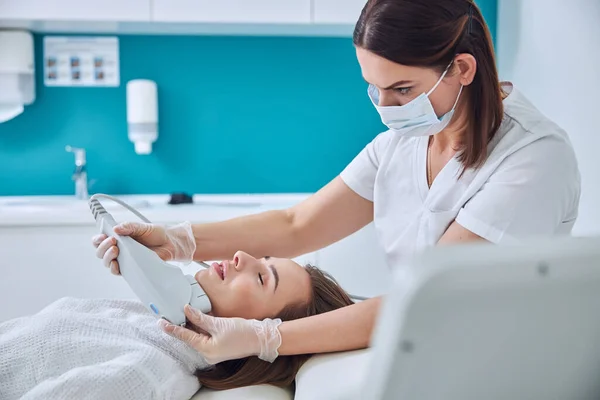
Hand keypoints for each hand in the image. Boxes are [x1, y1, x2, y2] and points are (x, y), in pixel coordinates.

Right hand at [91, 221, 195, 274]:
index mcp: (118, 237)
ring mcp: (123, 259)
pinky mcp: (130, 268)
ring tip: (116, 250)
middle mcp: (118, 249)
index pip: (100, 239)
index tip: (102, 236)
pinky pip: (118, 272)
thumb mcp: (142, 227)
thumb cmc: (156, 234)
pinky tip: (117, 265)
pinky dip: (114, 269)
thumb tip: (116, 229)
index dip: (98, 239)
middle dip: (103, 247)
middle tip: (112, 242)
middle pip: (100, 252)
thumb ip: (129, 227)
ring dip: (107, 257)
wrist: (170, 244)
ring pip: (107, 262)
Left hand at [158, 305, 282, 363]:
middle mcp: (208, 353)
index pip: (185, 337)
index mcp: (206, 350)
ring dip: (191, 326)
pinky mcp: (219, 346)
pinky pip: (206, 336)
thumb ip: (201, 318)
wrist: (260, 337)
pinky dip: (201, 328)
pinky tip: (197, 318)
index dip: (173, 329)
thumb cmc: (243, 332)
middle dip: (182, 325)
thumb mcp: (219, 323)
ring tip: (181, 314)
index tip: (161, 323)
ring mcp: (214, 350)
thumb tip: (187, 310)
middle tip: (170, 314)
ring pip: (198, 336)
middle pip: (191, 337)